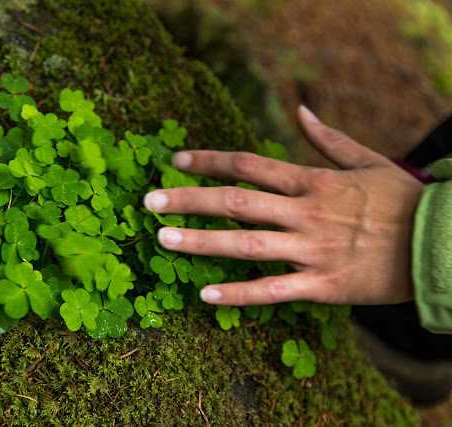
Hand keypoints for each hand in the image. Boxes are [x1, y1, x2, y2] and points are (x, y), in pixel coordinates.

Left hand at [143, 106, 423, 306]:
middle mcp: (306, 213)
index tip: (176, 161)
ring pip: (245, 245)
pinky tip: (206, 294)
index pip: (249, 164)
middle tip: (149, 202)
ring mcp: (313, 250)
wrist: (443, 244)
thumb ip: (328, 138)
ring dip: (200, 242)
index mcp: (313, 181)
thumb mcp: (368, 160)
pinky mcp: (324, 285)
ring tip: (162, 240)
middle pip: (235, 201)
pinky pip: (274, 290)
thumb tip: (301, 110)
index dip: (209, 161)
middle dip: (189, 199)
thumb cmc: (402, 201)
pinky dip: (239, 293)